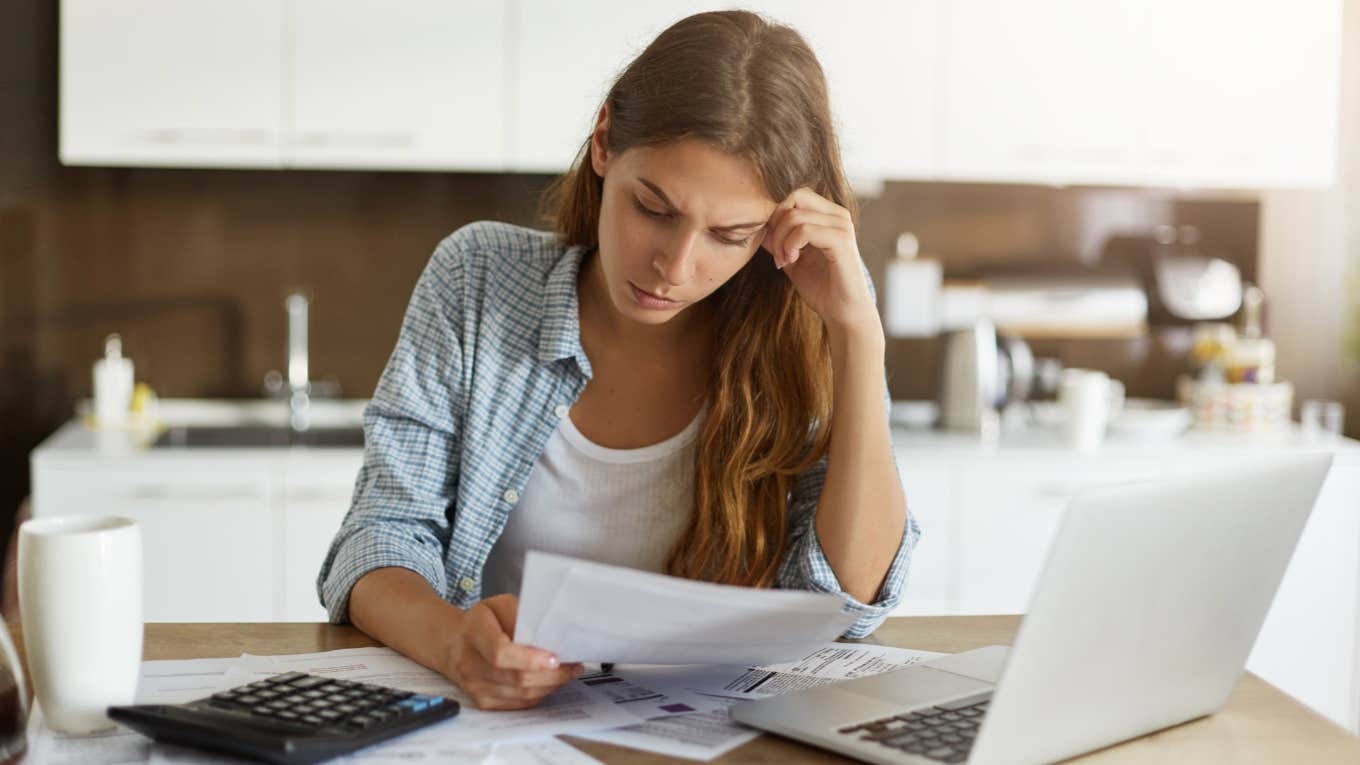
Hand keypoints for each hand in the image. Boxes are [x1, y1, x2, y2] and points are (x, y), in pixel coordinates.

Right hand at [442, 594, 583, 709]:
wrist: (453, 644)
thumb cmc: (482, 622)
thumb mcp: (499, 605)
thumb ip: (520, 615)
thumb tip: (547, 633)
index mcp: (474, 633)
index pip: (500, 653)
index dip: (530, 659)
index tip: (555, 658)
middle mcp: (470, 664)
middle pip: (516, 678)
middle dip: (551, 674)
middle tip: (573, 665)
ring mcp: (474, 687)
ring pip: (521, 695)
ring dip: (550, 685)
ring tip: (567, 672)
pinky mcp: (483, 702)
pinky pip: (519, 704)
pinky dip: (540, 694)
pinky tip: (550, 681)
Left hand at [761, 187, 878, 333]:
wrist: (842, 312)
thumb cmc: (821, 287)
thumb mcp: (791, 258)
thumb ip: (778, 239)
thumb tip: (759, 224)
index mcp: (829, 215)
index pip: (795, 196)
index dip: (776, 217)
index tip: (774, 247)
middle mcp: (838, 215)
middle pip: (794, 199)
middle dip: (776, 226)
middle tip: (777, 254)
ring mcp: (842, 226)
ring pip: (794, 216)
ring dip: (780, 240)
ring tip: (784, 261)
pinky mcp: (841, 241)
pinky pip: (804, 230)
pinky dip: (790, 245)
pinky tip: (791, 261)